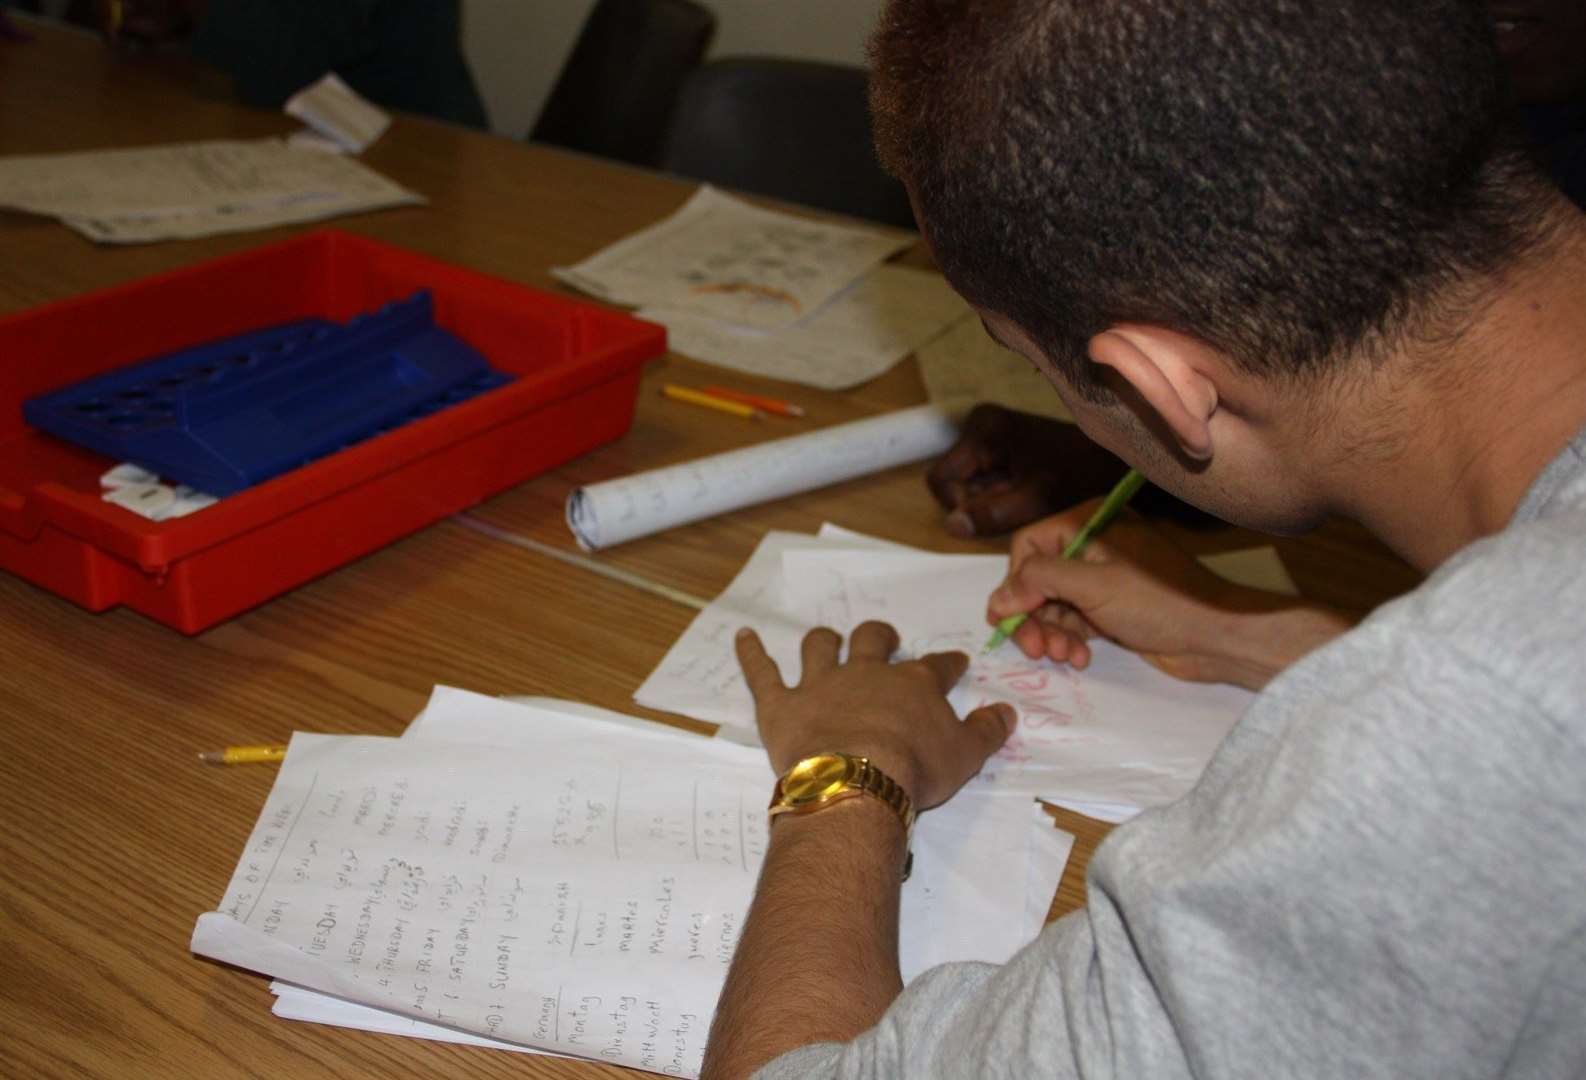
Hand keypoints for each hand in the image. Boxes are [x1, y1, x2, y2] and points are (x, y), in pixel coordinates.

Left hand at [734, 621, 1013, 808]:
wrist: (857, 781)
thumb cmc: (915, 770)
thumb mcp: (966, 755)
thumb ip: (988, 731)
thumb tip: (1007, 712)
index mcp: (913, 685)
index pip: (936, 666)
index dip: (947, 663)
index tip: (955, 663)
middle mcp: (866, 674)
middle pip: (872, 640)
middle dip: (879, 636)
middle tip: (884, 639)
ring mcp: (821, 685)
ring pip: (819, 647)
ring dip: (822, 642)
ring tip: (825, 640)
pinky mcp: (781, 705)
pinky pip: (761, 672)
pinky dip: (751, 653)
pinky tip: (743, 636)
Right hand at [927, 404, 1214, 536]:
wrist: (1117, 461)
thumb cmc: (1082, 474)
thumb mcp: (1036, 499)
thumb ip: (992, 514)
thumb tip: (950, 526)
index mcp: (984, 430)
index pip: (941, 480)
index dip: (959, 509)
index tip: (991, 524)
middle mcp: (982, 429)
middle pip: (955, 485)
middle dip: (978, 511)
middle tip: (1012, 523)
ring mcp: (992, 440)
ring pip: (970, 489)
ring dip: (990, 511)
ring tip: (1023, 516)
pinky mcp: (1004, 453)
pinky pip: (987, 486)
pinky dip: (1001, 504)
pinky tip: (1027, 507)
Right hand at [988, 501, 1350, 688]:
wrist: (1216, 636)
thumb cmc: (1159, 601)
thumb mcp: (1092, 585)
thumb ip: (1039, 583)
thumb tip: (996, 598)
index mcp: (1089, 522)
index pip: (1028, 545)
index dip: (1015, 583)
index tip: (1010, 618)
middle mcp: (1091, 544)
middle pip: (1036, 579)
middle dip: (1033, 616)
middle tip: (1036, 649)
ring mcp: (1101, 577)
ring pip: (1051, 605)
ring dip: (1051, 634)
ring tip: (1065, 656)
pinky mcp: (1109, 607)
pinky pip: (1071, 621)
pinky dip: (1070, 640)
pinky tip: (1081, 658)